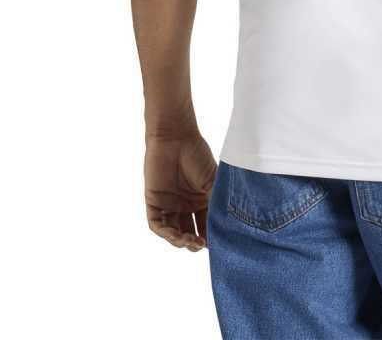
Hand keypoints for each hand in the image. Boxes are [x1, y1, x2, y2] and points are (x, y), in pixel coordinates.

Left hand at [144, 130, 218, 250]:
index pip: (206, 224)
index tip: (217, 244)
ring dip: (181, 240)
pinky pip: (157, 224)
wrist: (175, 138)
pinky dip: (166, 233)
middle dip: (195, 242)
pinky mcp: (154, 202)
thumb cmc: (196, 155)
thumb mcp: (212, 181)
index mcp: (201, 199)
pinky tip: (176, 235)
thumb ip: (217, 203)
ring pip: (173, 231)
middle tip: (201, 244)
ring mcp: (169, 204)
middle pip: (190, 231)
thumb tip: (227, 227)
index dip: (211, 236)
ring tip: (190, 241)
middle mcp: (185, 204)